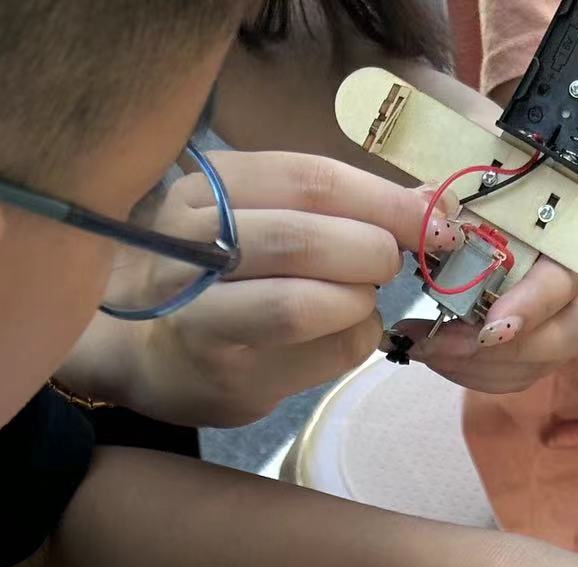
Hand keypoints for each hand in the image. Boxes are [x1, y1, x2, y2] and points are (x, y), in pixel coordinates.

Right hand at [64, 152, 455, 427]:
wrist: (145, 351)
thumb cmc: (219, 276)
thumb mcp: (256, 216)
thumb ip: (327, 205)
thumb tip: (426, 202)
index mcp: (208, 190)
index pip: (308, 179)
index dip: (382, 197)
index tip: (432, 213)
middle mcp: (194, 247)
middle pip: (306, 238)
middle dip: (372, 250)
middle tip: (390, 262)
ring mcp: (204, 316)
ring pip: (308, 304)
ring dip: (359, 302)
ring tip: (360, 298)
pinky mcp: (231, 376)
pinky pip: (321, 356)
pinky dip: (354, 342)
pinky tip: (343, 333)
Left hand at [397, 168, 577, 395]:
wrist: (477, 165)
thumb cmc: (481, 154)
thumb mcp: (465, 154)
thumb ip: (449, 186)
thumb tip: (435, 222)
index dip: (537, 304)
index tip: (490, 327)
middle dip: (513, 349)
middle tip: (454, 346)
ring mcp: (577, 304)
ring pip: (550, 359)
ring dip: (488, 365)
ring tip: (433, 348)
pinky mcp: (549, 334)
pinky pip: (525, 372)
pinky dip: (481, 372)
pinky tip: (442, 355)